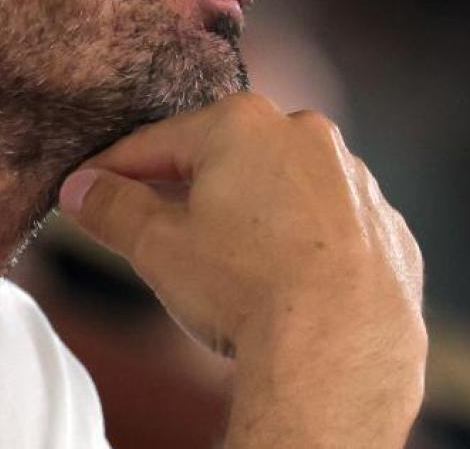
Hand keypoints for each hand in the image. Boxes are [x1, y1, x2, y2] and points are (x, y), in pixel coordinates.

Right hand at [58, 92, 425, 446]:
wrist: (341, 344)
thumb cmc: (246, 286)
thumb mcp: (157, 246)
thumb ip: (114, 208)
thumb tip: (83, 189)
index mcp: (244, 125)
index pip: (159, 142)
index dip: (116, 169)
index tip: (89, 189)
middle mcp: (307, 136)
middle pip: (226, 158)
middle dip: (188, 190)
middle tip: (154, 231)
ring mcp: (355, 180)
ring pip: (284, 189)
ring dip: (252, 215)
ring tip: (225, 265)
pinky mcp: (386, 228)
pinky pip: (332, 228)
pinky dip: (306, 246)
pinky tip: (286, 282)